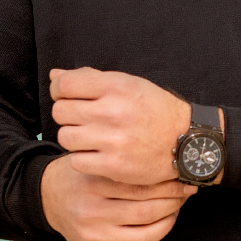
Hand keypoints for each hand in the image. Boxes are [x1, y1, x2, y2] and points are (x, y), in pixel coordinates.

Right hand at [40, 155, 195, 240]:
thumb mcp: (96, 163)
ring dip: (166, 226)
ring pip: (142, 239)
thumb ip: (125, 167)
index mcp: (93, 185)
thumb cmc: (80, 176)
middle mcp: (91, 212)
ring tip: (172, 213)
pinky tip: (155, 235)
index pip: (140, 187)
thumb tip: (171, 171)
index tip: (183, 181)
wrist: (49, 197)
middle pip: (145, 212)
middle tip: (183, 195)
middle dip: (172, 204)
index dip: (168, 185)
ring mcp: (92, 236)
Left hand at [50, 67, 190, 185]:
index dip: (59, 90)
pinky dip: (83, 158)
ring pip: (65, 137)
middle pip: (61, 111)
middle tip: (81, 118)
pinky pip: (77, 161)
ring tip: (89, 136)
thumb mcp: (128, 84)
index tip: (66, 96)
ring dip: (73, 137)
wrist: (186, 140)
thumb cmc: (155, 110)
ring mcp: (113, 140)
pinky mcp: (114, 165)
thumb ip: (90, 78)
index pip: (65, 84)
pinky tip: (96, 153)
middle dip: (67, 114)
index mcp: (116, 86)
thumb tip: (54, 75)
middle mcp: (113, 111)